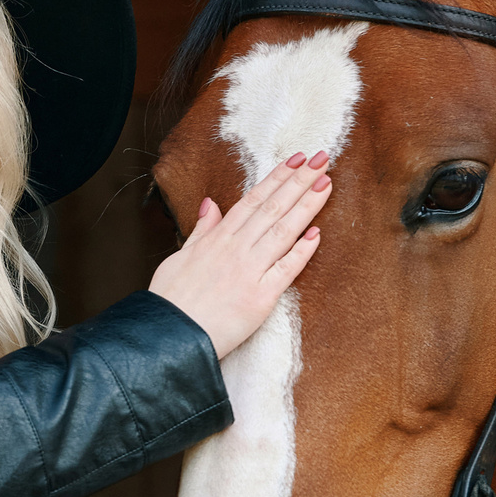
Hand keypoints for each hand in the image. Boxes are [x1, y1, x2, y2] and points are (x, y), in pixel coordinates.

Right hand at [149, 151, 331, 359]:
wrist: (168, 336)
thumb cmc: (171, 301)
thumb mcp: (180, 257)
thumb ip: (201, 231)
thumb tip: (210, 204)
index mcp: (217, 238)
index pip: (253, 200)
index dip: (277, 178)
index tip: (297, 160)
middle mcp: (235, 249)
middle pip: (273, 208)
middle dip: (299, 181)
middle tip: (323, 159)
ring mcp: (249, 271)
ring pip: (283, 231)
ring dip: (306, 206)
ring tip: (326, 183)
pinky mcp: (260, 298)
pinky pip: (286, 270)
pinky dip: (302, 252)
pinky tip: (317, 234)